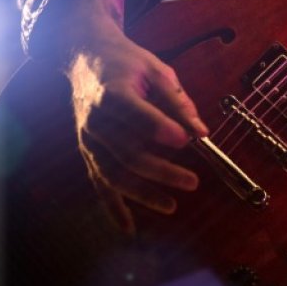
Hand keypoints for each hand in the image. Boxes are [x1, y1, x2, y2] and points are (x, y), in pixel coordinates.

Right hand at [54, 0, 208, 233]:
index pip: (135, 114)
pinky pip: (99, 183)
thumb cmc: (127, 62)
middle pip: (127, 152)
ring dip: (142, 193)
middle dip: (161, 170)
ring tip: (171, 205)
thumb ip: (177, 101)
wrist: (84, 57)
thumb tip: (201, 132)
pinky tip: (129, 228)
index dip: (159, 128)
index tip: (185, 140)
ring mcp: (89, 139)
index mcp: (113, 92)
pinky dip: (112, 207)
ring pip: (113, 173)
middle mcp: (96, 120)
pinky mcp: (88, 151)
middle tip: (193, 181)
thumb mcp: (156, 70)